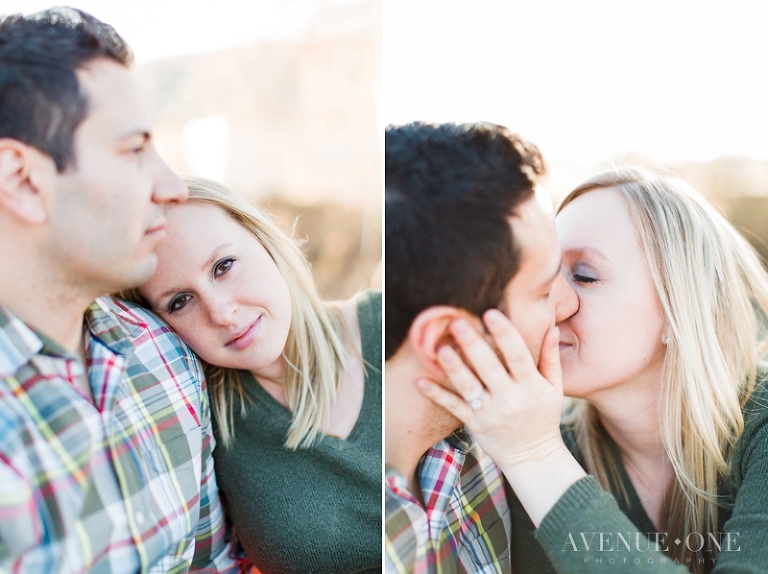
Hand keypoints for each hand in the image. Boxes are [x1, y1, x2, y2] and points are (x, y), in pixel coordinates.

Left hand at [416, 308, 564, 470]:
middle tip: (458, 323)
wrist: (533, 458)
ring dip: (454, 368)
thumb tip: (550, 327)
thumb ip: (550, 357)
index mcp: (531, 386)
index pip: (519, 356)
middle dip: (474, 345)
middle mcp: (511, 399)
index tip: (491, 314)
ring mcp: (491, 413)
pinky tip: (421, 382)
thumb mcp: (554, 388)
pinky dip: (437, 395)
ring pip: (470, 387)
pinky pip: (454, 407)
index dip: (505, 335)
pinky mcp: (474, 424)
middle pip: (490, 368)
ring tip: (441, 349)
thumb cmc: (543, 417)